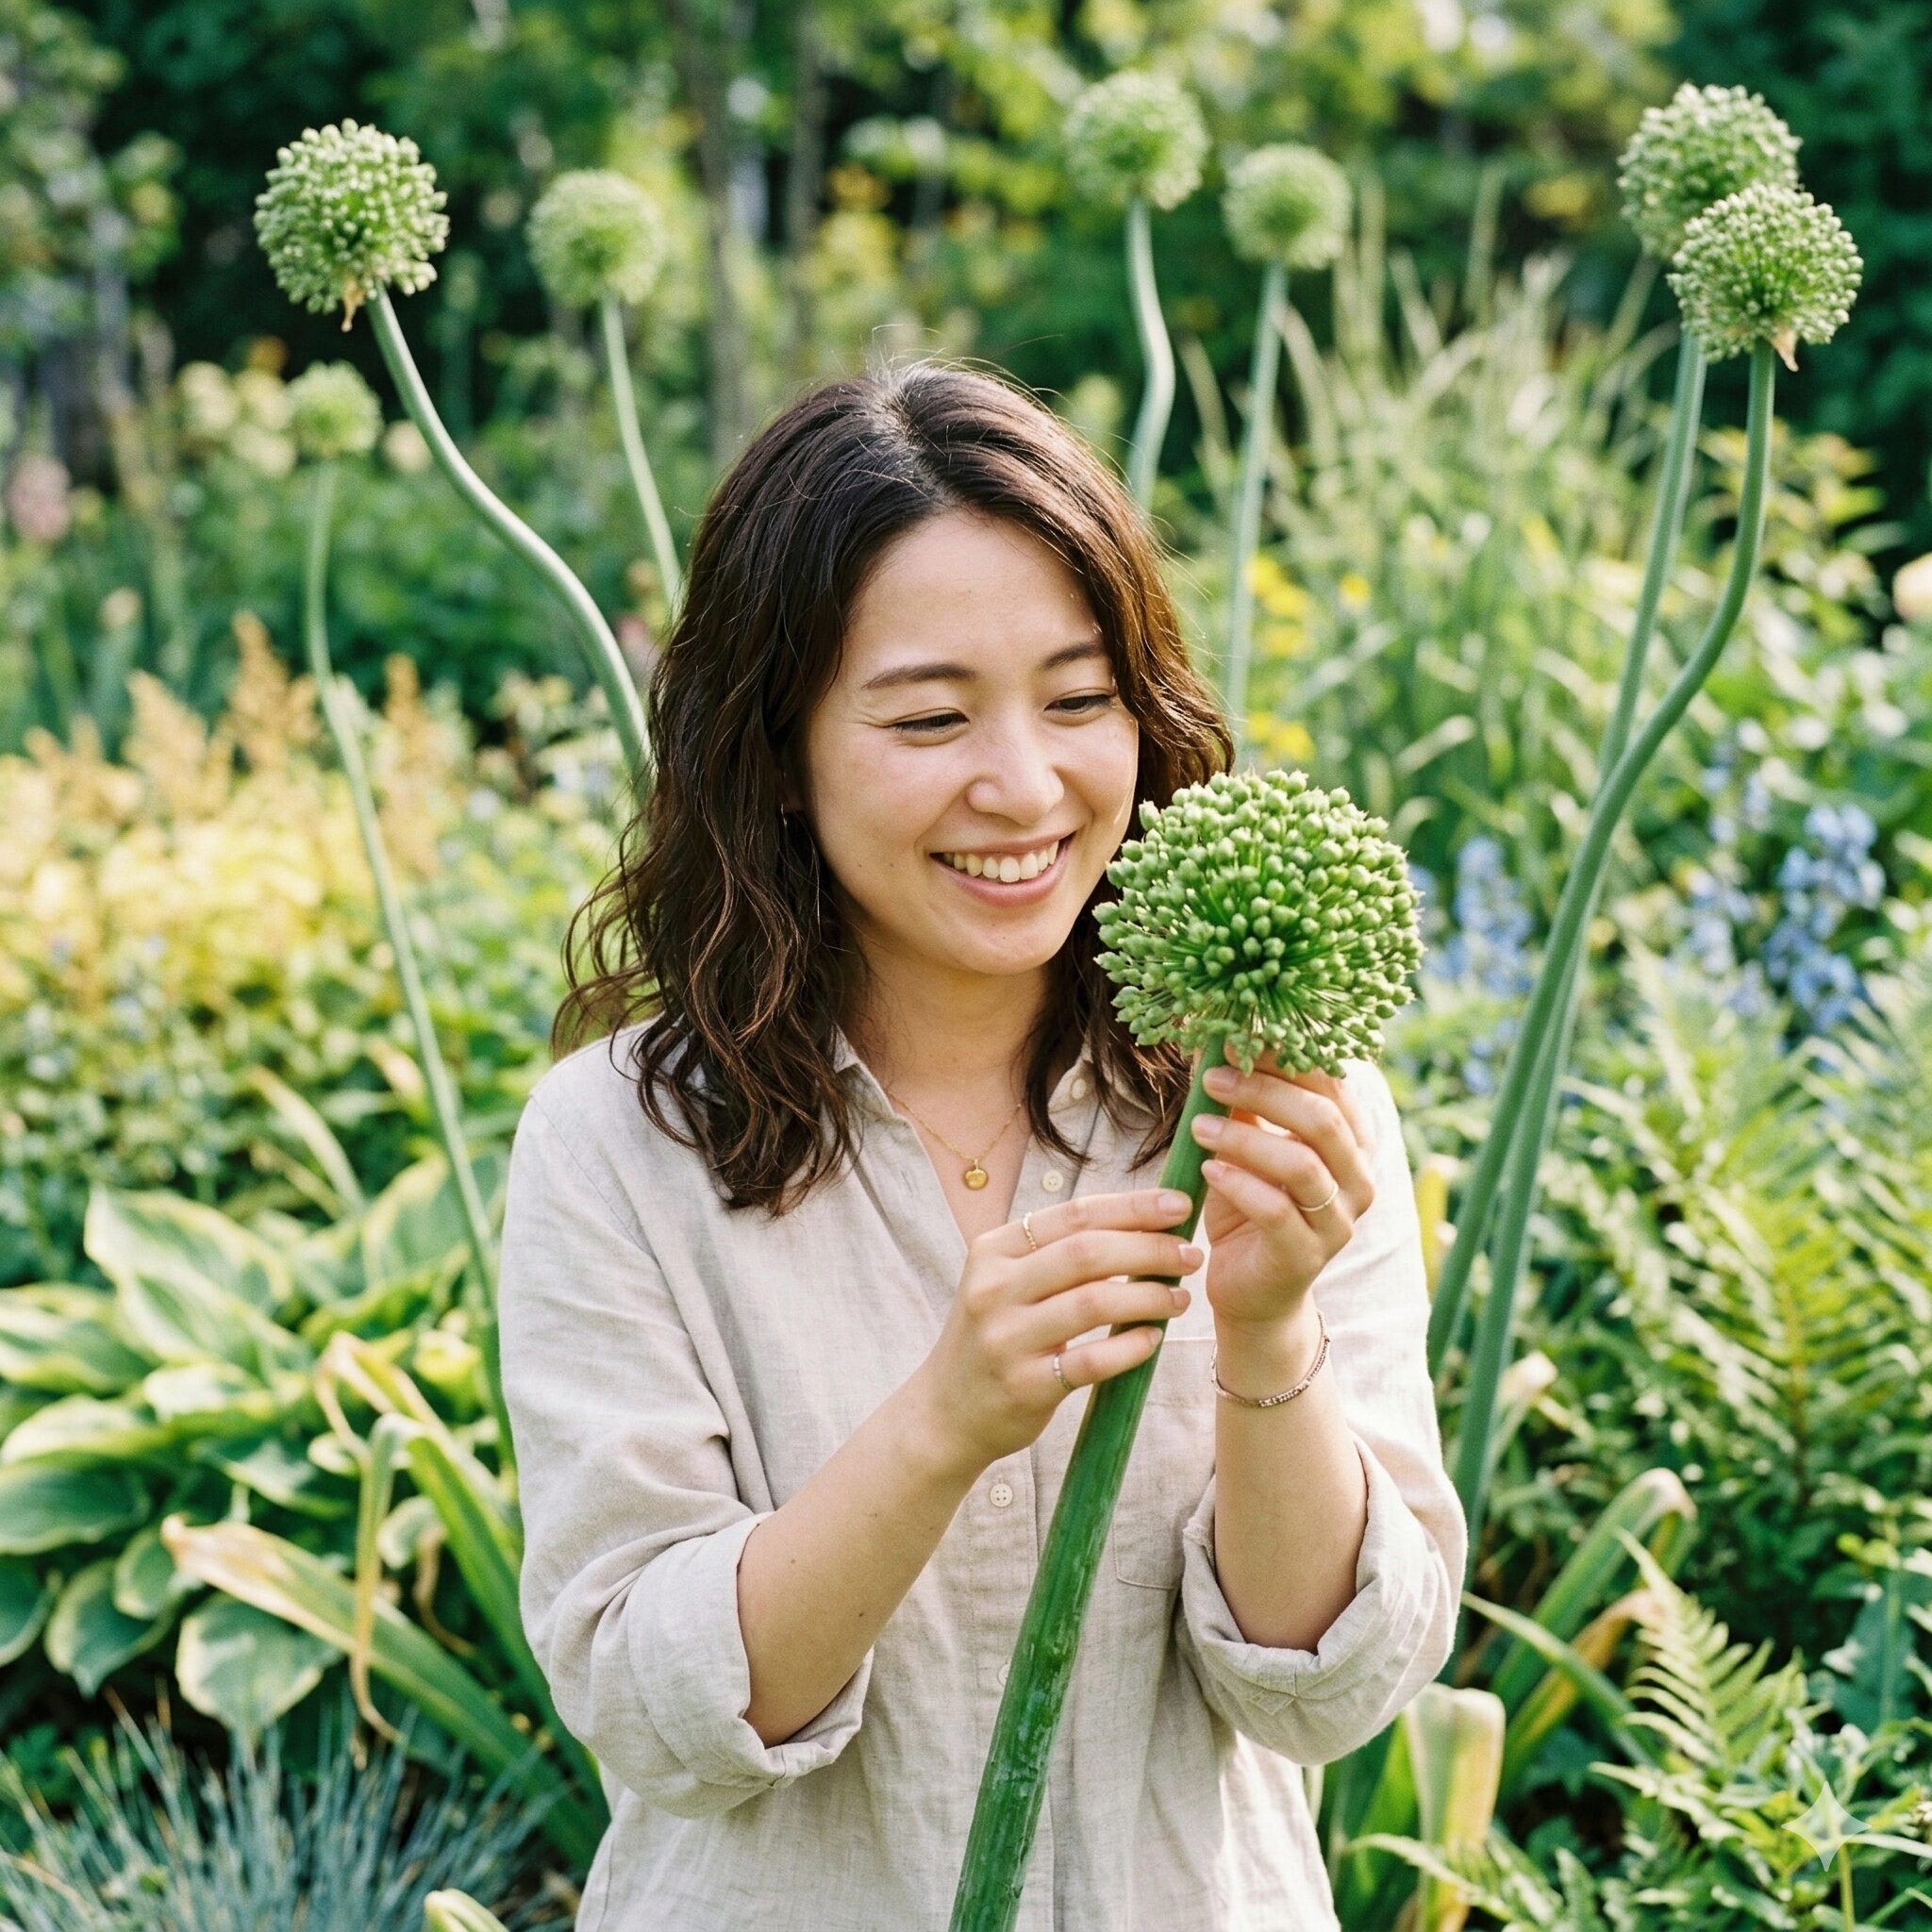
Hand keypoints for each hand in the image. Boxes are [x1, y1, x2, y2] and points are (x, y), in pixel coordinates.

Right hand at [913, 1189, 1201, 1475]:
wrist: (946, 1410)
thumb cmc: (996, 1335)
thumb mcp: (1008, 1282)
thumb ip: (1058, 1254)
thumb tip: (1142, 1222)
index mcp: (994, 1250)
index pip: (1074, 1215)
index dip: (1132, 1206)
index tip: (1179, 1205)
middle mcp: (994, 1288)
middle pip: (1088, 1253)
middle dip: (1150, 1248)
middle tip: (1190, 1255)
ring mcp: (1006, 1338)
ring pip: (1094, 1303)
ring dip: (1149, 1296)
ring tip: (1180, 1299)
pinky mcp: (1024, 1385)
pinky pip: (1091, 1361)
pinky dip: (1130, 1347)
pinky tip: (1153, 1339)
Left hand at [1190, 1045, 1378, 1331]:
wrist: (1251, 1290)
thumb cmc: (1250, 1206)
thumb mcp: (1246, 1145)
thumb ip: (1242, 1100)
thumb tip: (1215, 1040)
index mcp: (1353, 1143)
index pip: (1332, 1085)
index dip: (1285, 1057)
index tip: (1236, 1038)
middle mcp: (1358, 1180)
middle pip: (1322, 1120)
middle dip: (1263, 1090)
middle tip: (1212, 1078)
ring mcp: (1338, 1222)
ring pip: (1302, 1165)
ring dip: (1244, 1138)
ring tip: (1198, 1126)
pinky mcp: (1306, 1256)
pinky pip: (1276, 1211)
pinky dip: (1239, 1184)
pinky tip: (1207, 1170)